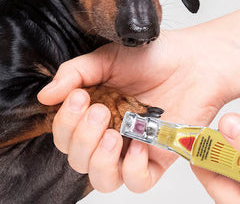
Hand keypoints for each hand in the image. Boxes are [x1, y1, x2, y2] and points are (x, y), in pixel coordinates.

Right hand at [37, 28, 234, 192]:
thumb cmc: (154, 57)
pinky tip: (137, 145)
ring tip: (112, 134)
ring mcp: (133, 147)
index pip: (64, 134)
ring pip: (102, 179)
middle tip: (97, 110)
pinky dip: (132, 169)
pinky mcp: (159, 157)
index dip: (65, 122)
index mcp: (93, 111)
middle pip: (77, 159)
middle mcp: (109, 133)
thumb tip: (45, 96)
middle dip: (81, 138)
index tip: (78, 97)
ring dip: (98, 160)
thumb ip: (75, 74)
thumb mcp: (107, 58)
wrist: (194, 60)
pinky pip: (138, 182)